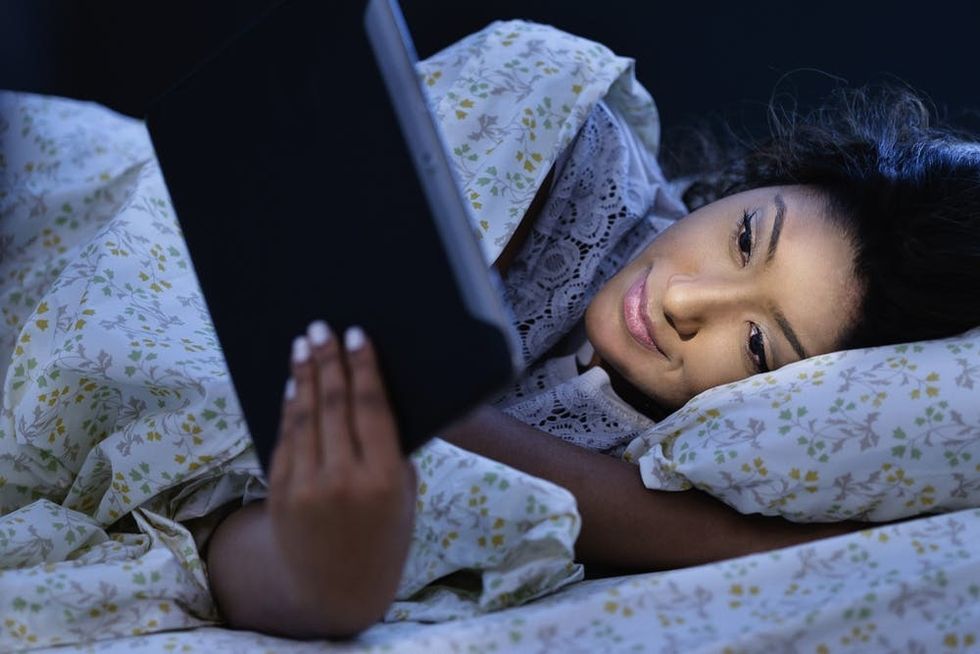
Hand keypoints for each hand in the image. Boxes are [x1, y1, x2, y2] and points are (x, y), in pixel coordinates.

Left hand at [267, 320, 415, 634]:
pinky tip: (292, 384)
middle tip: (322, 328)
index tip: (358, 335)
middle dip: (328, 361)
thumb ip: (390, 450)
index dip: (364, 367)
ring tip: (304, 344)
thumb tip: (370, 390)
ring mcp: (305, 488)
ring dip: (303, 375)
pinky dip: (288, 407)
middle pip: (333, 404)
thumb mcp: (403, 496)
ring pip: (303, 416)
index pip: (371, 408)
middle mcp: (342, 480)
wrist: (337, 591)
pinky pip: (285, 439)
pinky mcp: (279, 493)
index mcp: (384, 480)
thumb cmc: (384, 535)